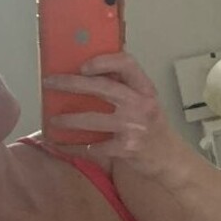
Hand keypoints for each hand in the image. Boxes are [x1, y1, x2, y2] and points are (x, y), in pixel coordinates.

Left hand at [43, 53, 183, 179]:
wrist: (170, 159)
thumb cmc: (152, 127)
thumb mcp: (146, 101)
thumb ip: (125, 86)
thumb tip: (89, 69)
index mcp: (145, 89)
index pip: (126, 63)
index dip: (102, 61)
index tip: (82, 66)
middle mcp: (141, 105)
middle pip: (102, 87)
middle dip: (71, 84)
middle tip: (50, 83)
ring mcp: (133, 128)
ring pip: (93, 119)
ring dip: (68, 120)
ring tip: (53, 121)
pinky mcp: (126, 150)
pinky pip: (94, 147)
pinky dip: (76, 147)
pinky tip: (63, 145)